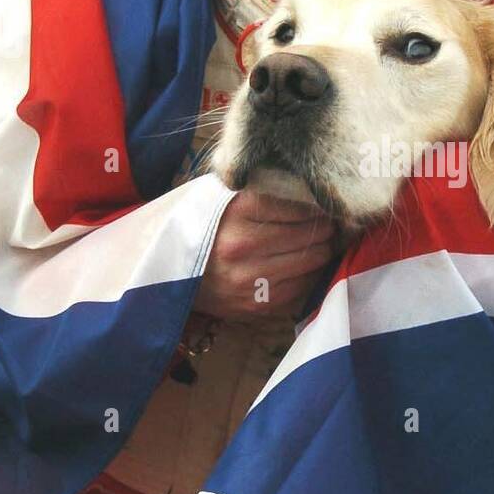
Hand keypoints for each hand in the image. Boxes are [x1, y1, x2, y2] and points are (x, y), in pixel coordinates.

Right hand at [193, 191, 337, 322]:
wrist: (162, 271)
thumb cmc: (197, 226)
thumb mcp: (219, 196)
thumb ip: (258, 189)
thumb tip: (307, 189)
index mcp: (237, 211)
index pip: (298, 207)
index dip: (316, 206)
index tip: (322, 206)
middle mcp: (244, 245)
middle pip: (309, 234)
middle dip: (326, 229)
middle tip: (331, 225)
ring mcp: (250, 279)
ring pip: (311, 261)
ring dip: (323, 251)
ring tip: (324, 243)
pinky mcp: (256, 305)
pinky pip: (301, 288)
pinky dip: (310, 275)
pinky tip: (307, 265)